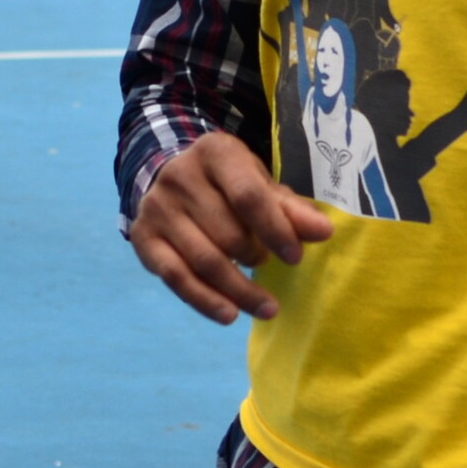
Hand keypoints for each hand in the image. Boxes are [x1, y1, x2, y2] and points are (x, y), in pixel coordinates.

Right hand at [127, 131, 333, 324]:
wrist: (173, 179)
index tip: (295, 258)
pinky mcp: (143, 236)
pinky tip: (229, 314)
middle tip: (266, 267)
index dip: (275, 230)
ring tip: (265, 308)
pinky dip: (204, 301)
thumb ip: (291, 210)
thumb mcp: (261, 186)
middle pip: (227, 233)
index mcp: (215, 152)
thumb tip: (324, 232)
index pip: (248, 196)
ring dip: (238, 291)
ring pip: (203, 261)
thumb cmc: (229, 185)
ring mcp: (157, 206)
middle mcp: (179, 175)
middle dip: (254, 260)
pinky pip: (175, 277)